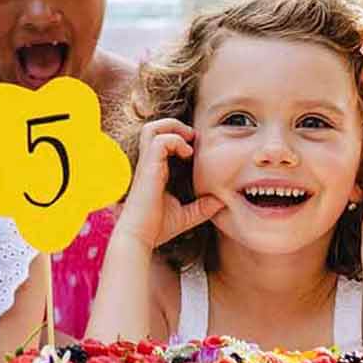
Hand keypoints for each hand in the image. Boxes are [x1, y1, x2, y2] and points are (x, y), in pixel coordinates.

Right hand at [112, 119, 224, 252]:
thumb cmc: (156, 228)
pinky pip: (160, 141)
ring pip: (152, 128)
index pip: (161, 141)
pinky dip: (176, 141)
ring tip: (188, 140)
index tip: (195, 150)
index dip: (178, 138)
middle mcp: (148, 164)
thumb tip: (222, 202)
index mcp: (154, 170)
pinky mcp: (148, 168)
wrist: (140, 238)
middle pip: (153, 128)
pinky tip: (187, 155)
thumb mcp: (186, 216)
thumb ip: (202, 208)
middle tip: (192, 138)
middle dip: (174, 125)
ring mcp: (146, 164)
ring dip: (173, 128)